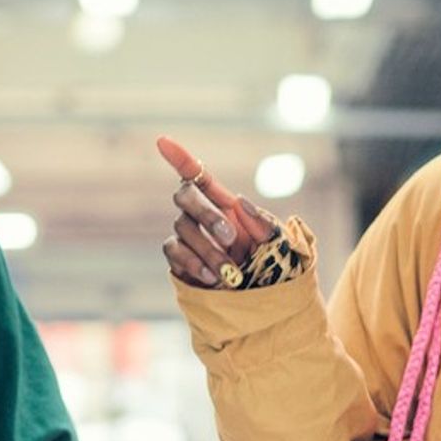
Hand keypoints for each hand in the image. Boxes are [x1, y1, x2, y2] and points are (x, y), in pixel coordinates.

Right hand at [156, 135, 276, 289]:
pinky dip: (193, 263)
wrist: (262, 300)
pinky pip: (175, 253)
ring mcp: (188, 239)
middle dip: (206, 214)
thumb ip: (263, 223)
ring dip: (207, 249)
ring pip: (182, 228)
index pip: (197, 175)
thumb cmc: (272, 266)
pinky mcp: (180, 262)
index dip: (180, 158)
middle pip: (185, 196)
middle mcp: (201, 217)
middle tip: (231, 239)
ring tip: (231, 271)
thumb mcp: (278, 242)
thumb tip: (239, 203)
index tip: (162, 141)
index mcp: (224, 204)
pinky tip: (214, 278)